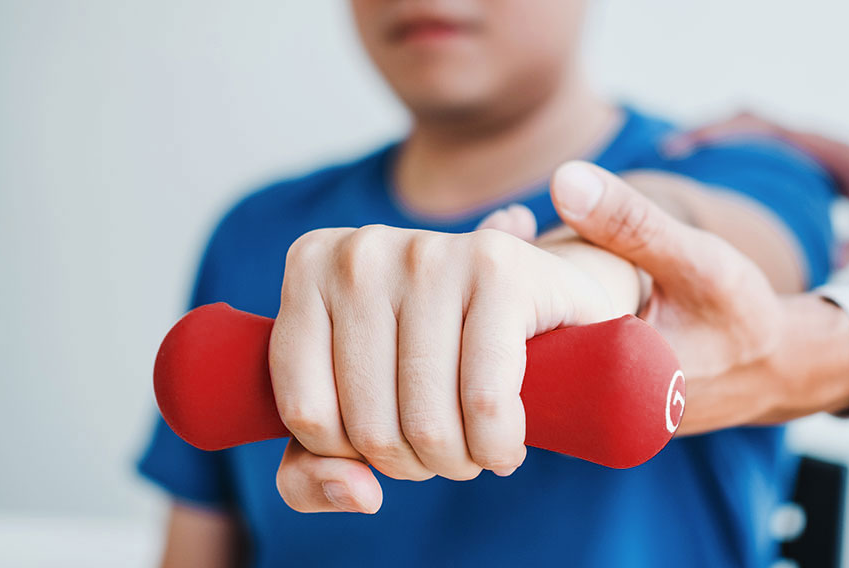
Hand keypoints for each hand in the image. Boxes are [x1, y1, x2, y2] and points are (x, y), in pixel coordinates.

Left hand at [269, 225, 625, 512]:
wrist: (543, 302)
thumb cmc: (437, 362)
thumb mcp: (352, 415)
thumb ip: (311, 475)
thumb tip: (358, 493)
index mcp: (308, 268)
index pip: (306, 413)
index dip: (352, 455)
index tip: (388, 433)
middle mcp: (360, 252)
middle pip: (368, 426)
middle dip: (413, 463)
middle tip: (443, 445)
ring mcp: (429, 252)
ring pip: (426, 423)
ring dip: (459, 463)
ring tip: (475, 444)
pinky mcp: (498, 268)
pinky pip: (485, 402)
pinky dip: (498, 446)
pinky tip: (507, 443)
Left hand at [485, 162, 848, 433]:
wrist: (779, 366)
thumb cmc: (744, 314)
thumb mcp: (697, 260)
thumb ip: (634, 224)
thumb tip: (562, 179)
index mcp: (610, 391)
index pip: (524, 350)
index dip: (503, 295)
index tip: (502, 236)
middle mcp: (593, 413)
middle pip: (520, 352)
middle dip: (504, 292)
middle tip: (503, 227)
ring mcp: (593, 412)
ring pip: (535, 353)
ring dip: (520, 300)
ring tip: (514, 236)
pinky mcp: (599, 400)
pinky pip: (556, 354)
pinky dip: (544, 310)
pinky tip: (541, 260)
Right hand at [671, 112, 848, 260]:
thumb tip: (838, 263)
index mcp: (808, 144)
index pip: (757, 126)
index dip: (720, 133)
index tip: (687, 147)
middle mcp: (792, 138)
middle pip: (737, 122)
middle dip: (700, 134)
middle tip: (664, 153)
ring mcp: (785, 144)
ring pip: (736, 131)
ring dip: (704, 142)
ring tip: (668, 163)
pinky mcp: (781, 155)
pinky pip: (742, 145)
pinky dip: (716, 153)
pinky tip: (696, 178)